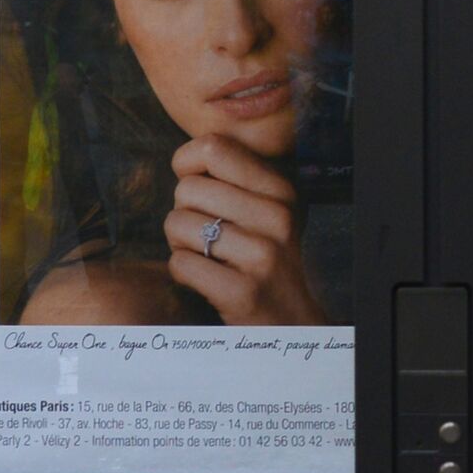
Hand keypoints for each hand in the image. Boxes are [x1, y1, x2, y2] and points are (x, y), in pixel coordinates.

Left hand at [164, 134, 326, 324]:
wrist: (295, 324)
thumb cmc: (267, 262)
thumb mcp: (269, 213)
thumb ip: (236, 181)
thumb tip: (185, 158)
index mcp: (282, 191)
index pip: (213, 148)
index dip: (188, 166)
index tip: (199, 192)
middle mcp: (277, 217)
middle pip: (187, 189)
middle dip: (185, 213)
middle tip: (209, 236)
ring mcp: (262, 255)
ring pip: (178, 224)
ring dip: (181, 245)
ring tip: (209, 258)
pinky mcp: (242, 292)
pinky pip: (180, 263)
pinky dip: (183, 274)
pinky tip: (208, 281)